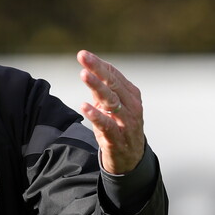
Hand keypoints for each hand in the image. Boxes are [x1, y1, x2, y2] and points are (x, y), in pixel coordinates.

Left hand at [76, 50, 145, 174]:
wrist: (131, 159)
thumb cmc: (119, 127)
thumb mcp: (111, 107)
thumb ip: (102, 90)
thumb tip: (90, 70)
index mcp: (130, 94)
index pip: (113, 75)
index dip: (98, 64)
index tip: (83, 54)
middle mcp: (131, 106)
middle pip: (113, 84)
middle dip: (97, 69)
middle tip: (83, 57)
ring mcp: (126, 122)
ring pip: (111, 101)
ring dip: (97, 86)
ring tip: (84, 75)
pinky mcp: (118, 138)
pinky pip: (107, 125)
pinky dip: (96, 115)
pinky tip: (84, 106)